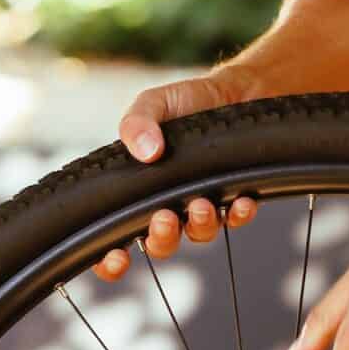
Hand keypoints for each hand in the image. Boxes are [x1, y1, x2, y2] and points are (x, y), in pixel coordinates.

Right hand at [93, 70, 259, 282]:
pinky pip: (234, 217)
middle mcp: (168, 202)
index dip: (110, 258)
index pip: (114, 235)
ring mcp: (200, 203)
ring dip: (200, 225)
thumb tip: (145, 152)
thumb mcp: (153, 103)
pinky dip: (237, 214)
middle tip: (165, 219)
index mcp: (139, 188)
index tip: (117, 258)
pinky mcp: (232, 197)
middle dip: (161, 239)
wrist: (233, 90)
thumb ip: (137, 122)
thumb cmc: (186, 101)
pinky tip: (238, 201)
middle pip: (159, 244)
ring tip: (202, 204)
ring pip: (198, 234)